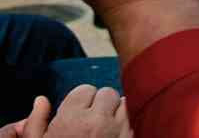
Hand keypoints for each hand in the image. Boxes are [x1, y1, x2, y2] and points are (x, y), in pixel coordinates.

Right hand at [3, 86, 129, 137]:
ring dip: (116, 111)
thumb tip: (42, 101)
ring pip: (125, 103)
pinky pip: (135, 119)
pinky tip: (117, 133)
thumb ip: (37, 122)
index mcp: (72, 120)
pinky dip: (129, 122)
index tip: (76, 112)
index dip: (80, 100)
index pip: (85, 90)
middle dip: (99, 103)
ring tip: (105, 126)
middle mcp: (98, 121)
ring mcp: (119, 130)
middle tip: (91, 119)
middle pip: (107, 93)